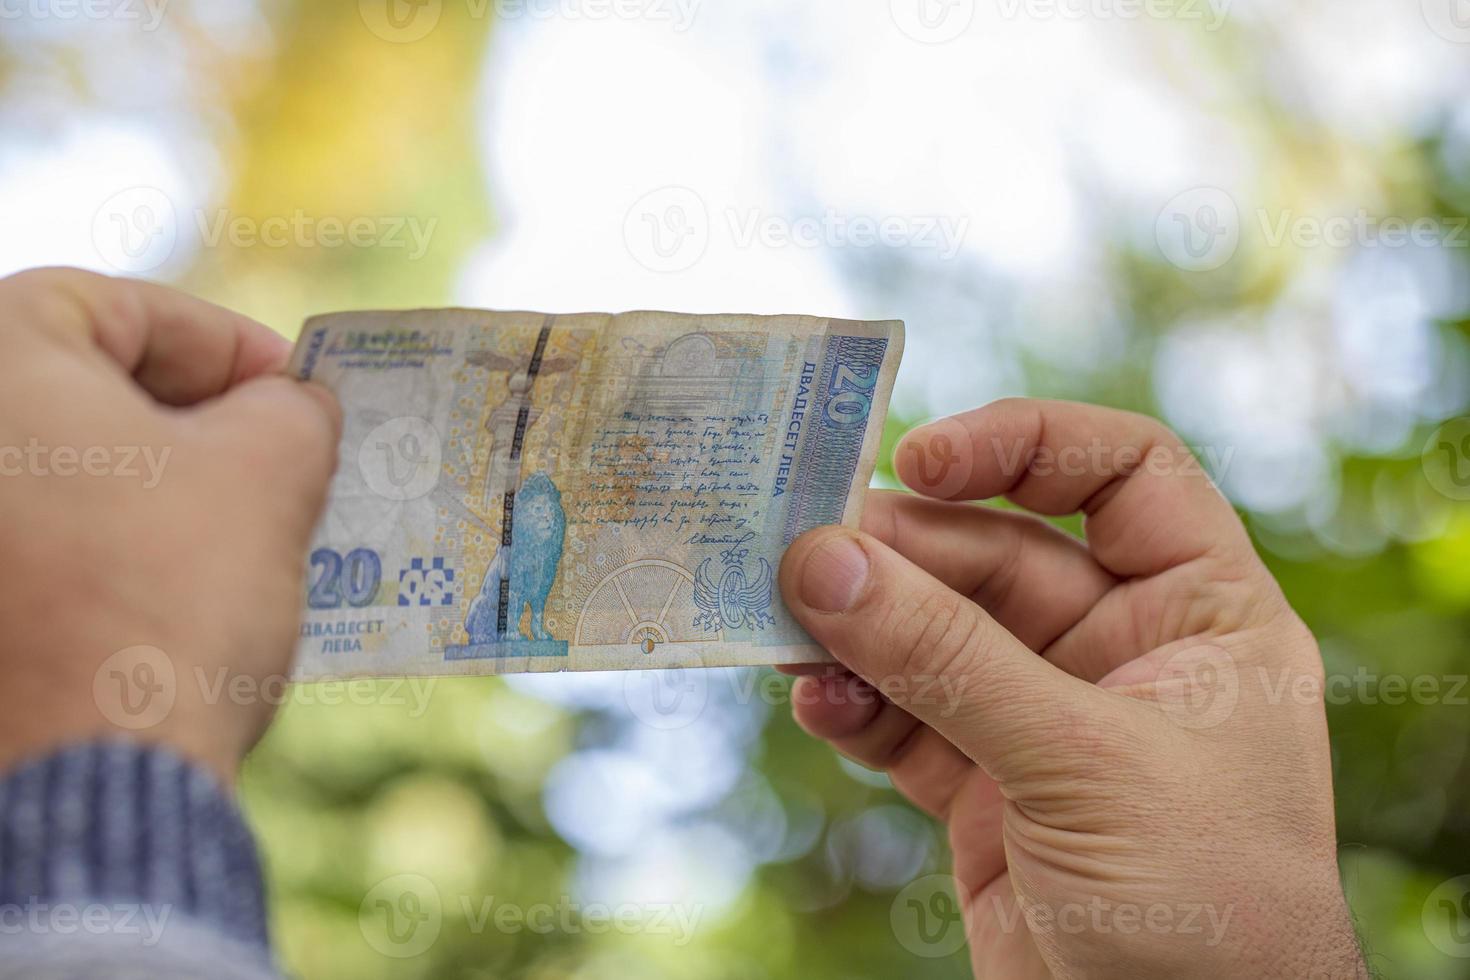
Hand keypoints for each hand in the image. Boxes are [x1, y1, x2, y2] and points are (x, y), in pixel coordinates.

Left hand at [0, 268, 339, 785]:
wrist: (89, 781)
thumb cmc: (170, 594)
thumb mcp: (269, 472)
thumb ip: (292, 409)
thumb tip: (291, 407)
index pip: (122, 308)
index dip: (227, 341)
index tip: (299, 389)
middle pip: (85, 390)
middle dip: (198, 418)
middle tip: (284, 454)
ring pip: (67, 475)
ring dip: (161, 485)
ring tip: (252, 523)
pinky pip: (43, 546)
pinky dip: (112, 546)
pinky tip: (185, 584)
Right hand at [779, 400, 1365, 978]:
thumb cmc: (1203, 909)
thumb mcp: (1081, 764)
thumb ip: (948, 660)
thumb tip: (824, 560)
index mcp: (1200, 613)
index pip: (1122, 473)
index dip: (1022, 444)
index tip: (917, 457)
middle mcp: (1123, 652)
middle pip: (995, 554)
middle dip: (901, 556)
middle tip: (800, 552)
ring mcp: (1045, 720)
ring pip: (934, 637)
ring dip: (858, 627)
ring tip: (786, 629)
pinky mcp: (983, 790)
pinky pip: (903, 719)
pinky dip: (854, 706)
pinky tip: (815, 702)